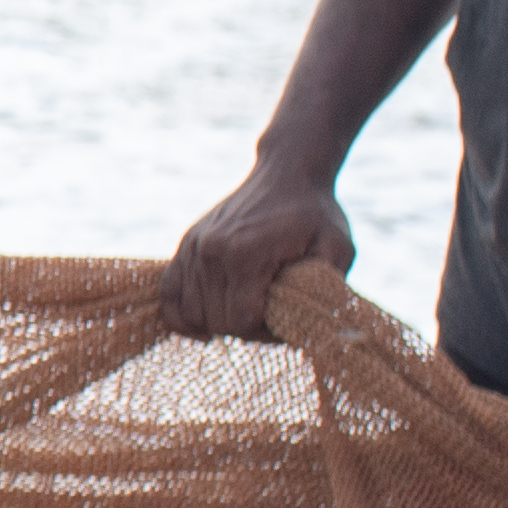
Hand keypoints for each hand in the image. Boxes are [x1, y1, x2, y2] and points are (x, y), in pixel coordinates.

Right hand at [164, 160, 353, 339]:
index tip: (287, 322)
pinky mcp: (187, 245)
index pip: (241, 321)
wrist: (287, 173)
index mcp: (246, 253)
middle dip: (246, 331)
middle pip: (215, 320)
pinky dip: (182, 315)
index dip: (265, 334)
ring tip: (247, 315)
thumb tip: (316, 323)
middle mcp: (211, 251)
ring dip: (219, 324)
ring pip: (191, 312)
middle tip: (272, 321)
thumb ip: (328, 285)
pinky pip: (168, 292)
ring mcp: (194, 247)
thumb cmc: (316, 213)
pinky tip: (203, 328)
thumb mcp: (338, 247)